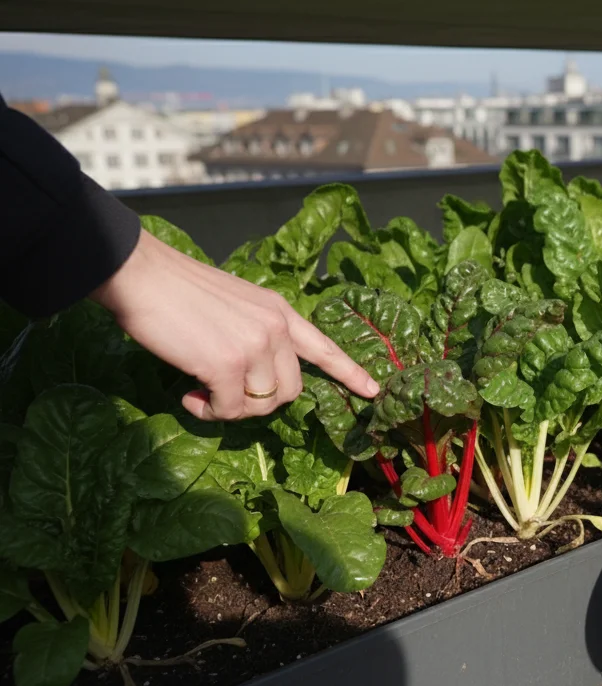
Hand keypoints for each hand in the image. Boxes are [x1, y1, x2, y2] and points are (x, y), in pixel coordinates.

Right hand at [91, 231, 378, 419]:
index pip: (323, 347)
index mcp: (280, 312)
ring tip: (201, 391)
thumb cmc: (179, 291)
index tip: (373, 390)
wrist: (143, 275)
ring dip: (230, 408)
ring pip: (262, 405)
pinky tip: (189, 394)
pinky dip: (207, 410)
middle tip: (224, 394)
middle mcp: (276, 329)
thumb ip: (255, 334)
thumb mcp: (236, 306)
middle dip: (260, 402)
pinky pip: (229, 409)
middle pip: (291, 391)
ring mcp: (255, 347)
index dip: (349, 372)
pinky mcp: (227, 366)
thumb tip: (252, 377)